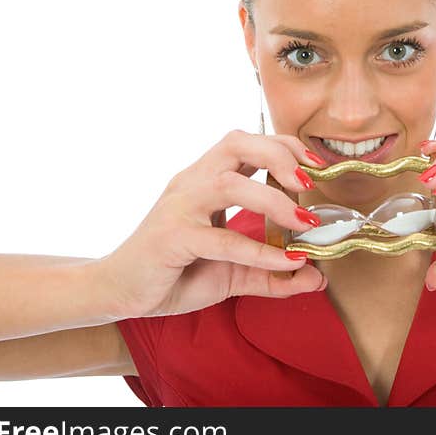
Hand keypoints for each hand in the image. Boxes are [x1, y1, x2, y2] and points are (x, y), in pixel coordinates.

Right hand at [97, 130, 327, 318]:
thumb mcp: (234, 272)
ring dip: (273, 200)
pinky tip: (286, 263)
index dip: (284, 146)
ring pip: (230, 183)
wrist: (119, 292)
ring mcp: (179, 207)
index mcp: (206, 178)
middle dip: (280, 155)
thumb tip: (316, 276)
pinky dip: (258, 250)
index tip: (316, 166)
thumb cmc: (175, 272)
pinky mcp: (171, 237)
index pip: (247, 142)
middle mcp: (192, 183)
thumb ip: (273, 273)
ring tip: (303, 222)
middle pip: (237, 143)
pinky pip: (220, 238)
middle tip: (310, 184)